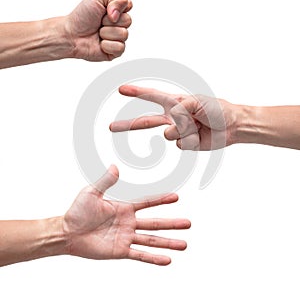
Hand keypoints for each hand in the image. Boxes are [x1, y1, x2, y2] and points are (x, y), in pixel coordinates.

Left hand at [63, 165, 189, 264]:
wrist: (67, 232)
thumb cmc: (77, 211)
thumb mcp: (91, 192)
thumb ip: (105, 181)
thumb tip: (115, 166)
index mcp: (124, 207)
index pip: (148, 202)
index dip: (162, 199)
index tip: (176, 196)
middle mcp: (128, 222)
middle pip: (155, 223)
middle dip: (172, 223)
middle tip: (188, 223)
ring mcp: (126, 237)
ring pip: (152, 240)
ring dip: (168, 242)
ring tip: (184, 244)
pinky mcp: (120, 251)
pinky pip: (140, 255)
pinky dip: (154, 258)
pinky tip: (167, 260)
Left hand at [65, 0, 131, 60]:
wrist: (71, 34)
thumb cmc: (81, 16)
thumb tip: (119, 14)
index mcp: (116, 10)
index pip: (128, 6)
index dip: (117, 8)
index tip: (105, 10)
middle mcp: (119, 24)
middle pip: (128, 21)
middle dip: (110, 21)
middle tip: (99, 22)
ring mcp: (118, 38)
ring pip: (124, 34)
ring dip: (107, 33)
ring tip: (98, 33)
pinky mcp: (115, 52)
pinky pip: (120, 48)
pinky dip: (107, 45)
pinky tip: (100, 43)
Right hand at [110, 85, 237, 149]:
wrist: (231, 126)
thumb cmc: (216, 109)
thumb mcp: (197, 102)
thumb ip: (179, 110)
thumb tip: (168, 128)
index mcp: (174, 103)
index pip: (151, 96)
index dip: (136, 92)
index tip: (121, 89)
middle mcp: (172, 117)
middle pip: (145, 121)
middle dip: (127, 124)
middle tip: (110, 127)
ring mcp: (177, 132)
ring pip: (167, 135)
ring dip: (183, 131)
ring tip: (197, 126)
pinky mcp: (184, 144)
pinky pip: (180, 145)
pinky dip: (191, 141)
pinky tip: (200, 136)